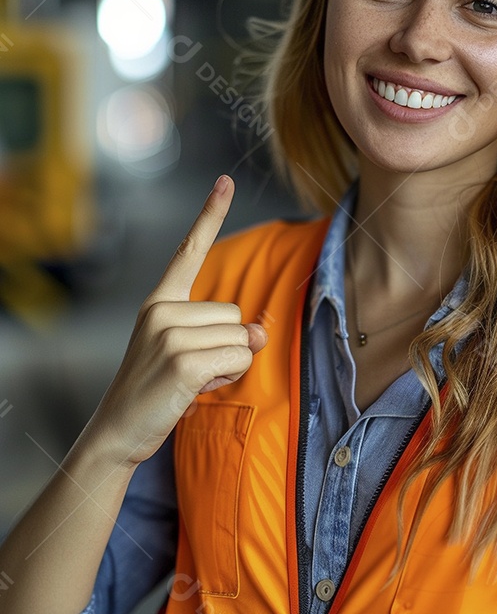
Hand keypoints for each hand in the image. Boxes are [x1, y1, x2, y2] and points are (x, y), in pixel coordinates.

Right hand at [92, 175, 266, 465]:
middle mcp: (160, 310)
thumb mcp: (191, 356)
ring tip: (190, 383)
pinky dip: (227, 379)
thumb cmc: (156, 392)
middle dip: (227, 348)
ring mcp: (168, 333)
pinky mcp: (182, 359)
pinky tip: (195, 391)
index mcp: (159, 302)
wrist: (117, 432)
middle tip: (191, 372)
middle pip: (235, 315)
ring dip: (228, 367)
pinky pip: (238, 359)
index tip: (225, 180)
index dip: (209, 215)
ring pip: (241, 339)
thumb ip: (226, 336)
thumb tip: (261, 333)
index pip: (189, 251)